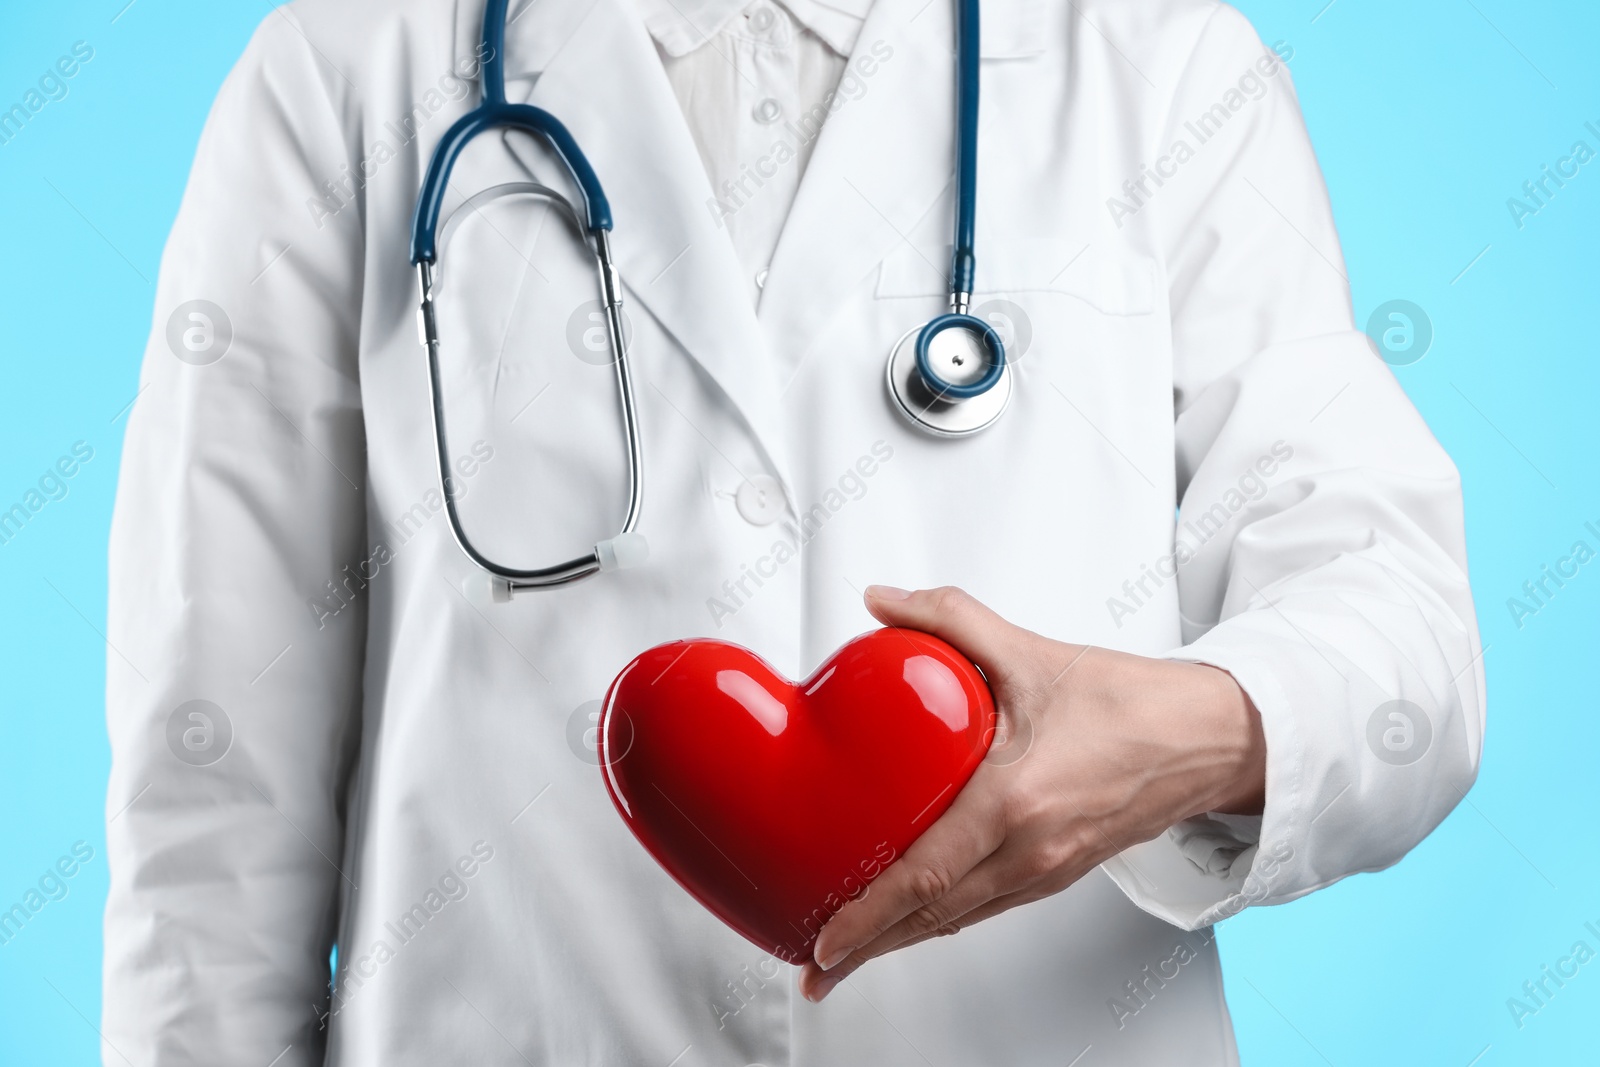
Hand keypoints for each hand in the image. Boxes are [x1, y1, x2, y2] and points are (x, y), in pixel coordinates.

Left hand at [798, 585, 1265, 1001]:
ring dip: (900, 940)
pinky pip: (986, 907)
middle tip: (815, 967)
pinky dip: (940, 919)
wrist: (1208, 739)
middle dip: (868, 948)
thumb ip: (949, 618)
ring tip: (847, 953)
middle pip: (932, 916)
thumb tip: (883, 601)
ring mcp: (1048, 870)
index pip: (926, 873)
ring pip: (957, 919)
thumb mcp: (1029, 651)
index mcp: (1018, 801)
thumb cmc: (1132, 703)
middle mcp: (1032, 850)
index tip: (825, 940)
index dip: (868, 915)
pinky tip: (911, 918)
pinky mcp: (1059, 873)